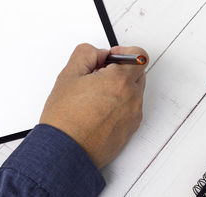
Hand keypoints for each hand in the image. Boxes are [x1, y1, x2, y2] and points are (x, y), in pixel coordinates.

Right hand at [39, 44, 148, 168]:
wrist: (65, 152)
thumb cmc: (65, 120)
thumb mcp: (68, 75)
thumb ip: (86, 54)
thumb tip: (99, 54)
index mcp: (120, 81)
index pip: (140, 55)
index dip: (124, 52)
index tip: (110, 58)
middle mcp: (132, 98)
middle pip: (137, 73)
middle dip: (120, 71)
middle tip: (97, 77)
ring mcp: (133, 116)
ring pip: (133, 92)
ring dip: (119, 89)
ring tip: (94, 98)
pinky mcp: (130, 130)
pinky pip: (130, 110)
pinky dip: (119, 106)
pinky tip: (97, 111)